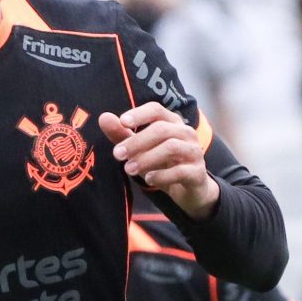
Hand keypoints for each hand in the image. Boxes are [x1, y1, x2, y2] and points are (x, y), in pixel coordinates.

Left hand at [99, 103, 216, 216]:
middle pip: (161, 130)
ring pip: (171, 147)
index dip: (140, 114)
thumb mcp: (141, 150)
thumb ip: (122, 134)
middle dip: (136, 141)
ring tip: (129, 169)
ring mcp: (194, 152)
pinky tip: (149, 179)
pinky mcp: (197, 173)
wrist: (189, 190)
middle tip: (117, 154)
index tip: (123, 121)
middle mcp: (186, 133)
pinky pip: (180, 171)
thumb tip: (103, 118)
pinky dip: (162, 175)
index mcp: (172, 123)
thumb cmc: (164, 164)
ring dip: (147, 158)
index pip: (156, 110)